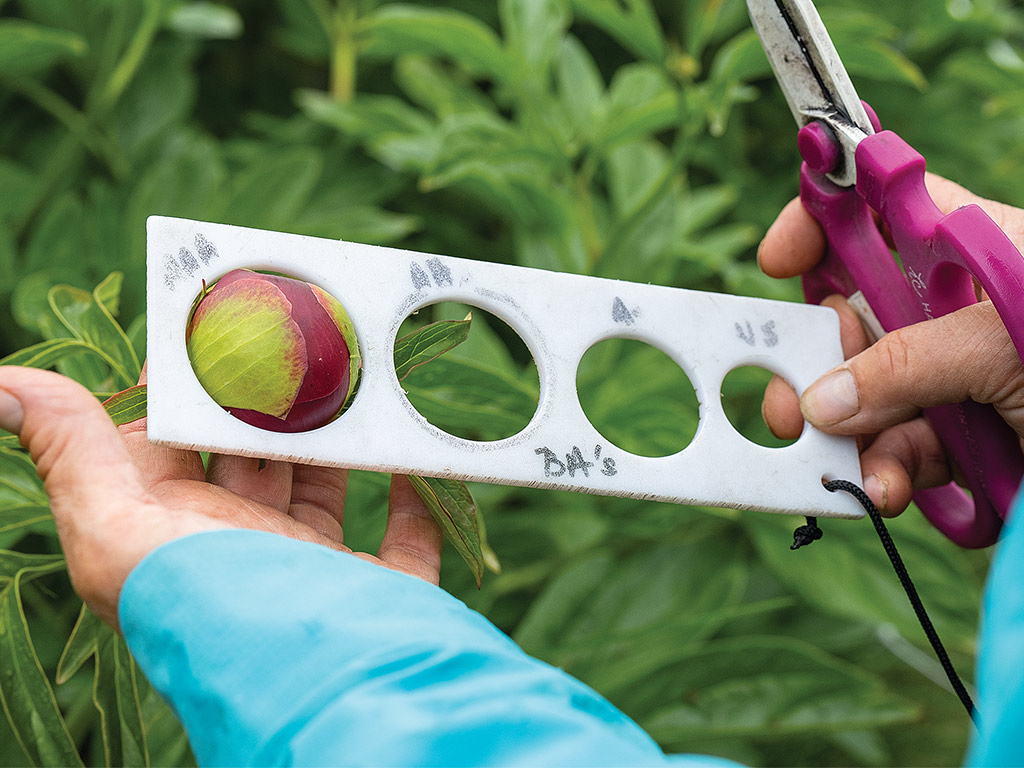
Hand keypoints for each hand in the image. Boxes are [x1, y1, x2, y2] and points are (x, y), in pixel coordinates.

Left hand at [0, 366, 442, 628]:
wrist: (323, 684)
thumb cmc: (213, 605)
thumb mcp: (117, 530)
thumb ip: (70, 453)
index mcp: (180, 535)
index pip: (173, 444)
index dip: (184, 385)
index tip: (211, 322)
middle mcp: (244, 550)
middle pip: (255, 457)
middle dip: (271, 398)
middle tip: (296, 332)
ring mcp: (319, 571)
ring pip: (328, 486)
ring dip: (341, 435)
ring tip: (357, 372)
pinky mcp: (386, 588)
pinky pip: (406, 536)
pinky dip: (412, 495)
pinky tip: (412, 451)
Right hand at [758, 173, 1023, 514]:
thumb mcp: (1005, 341)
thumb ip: (907, 364)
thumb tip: (820, 400)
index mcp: (964, 252)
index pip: (875, 213)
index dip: (820, 225)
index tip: (777, 263)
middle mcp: (951, 312)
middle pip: (854, 321)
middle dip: (817, 365)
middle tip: (790, 407)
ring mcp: (956, 379)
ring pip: (870, 398)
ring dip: (854, 436)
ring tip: (851, 468)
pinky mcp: (967, 440)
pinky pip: (903, 450)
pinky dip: (889, 473)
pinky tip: (890, 488)